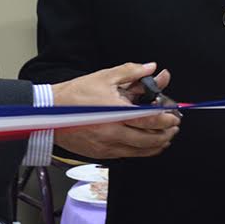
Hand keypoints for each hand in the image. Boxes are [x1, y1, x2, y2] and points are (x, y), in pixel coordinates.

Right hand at [53, 62, 180, 158]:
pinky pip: (129, 155)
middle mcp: (113, 132)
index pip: (150, 118)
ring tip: (166, 137)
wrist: (50, 113)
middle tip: (174, 126)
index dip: (166, 118)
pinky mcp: (101, 154)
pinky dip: (143, 151)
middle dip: (167, 133)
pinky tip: (148, 145)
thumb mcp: (104, 77)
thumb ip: (130, 72)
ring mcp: (107, 146)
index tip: (174, 114)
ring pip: (141, 150)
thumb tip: (151, 68)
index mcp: (115, 112)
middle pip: (149, 138)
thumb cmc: (75, 95)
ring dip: (158, 144)